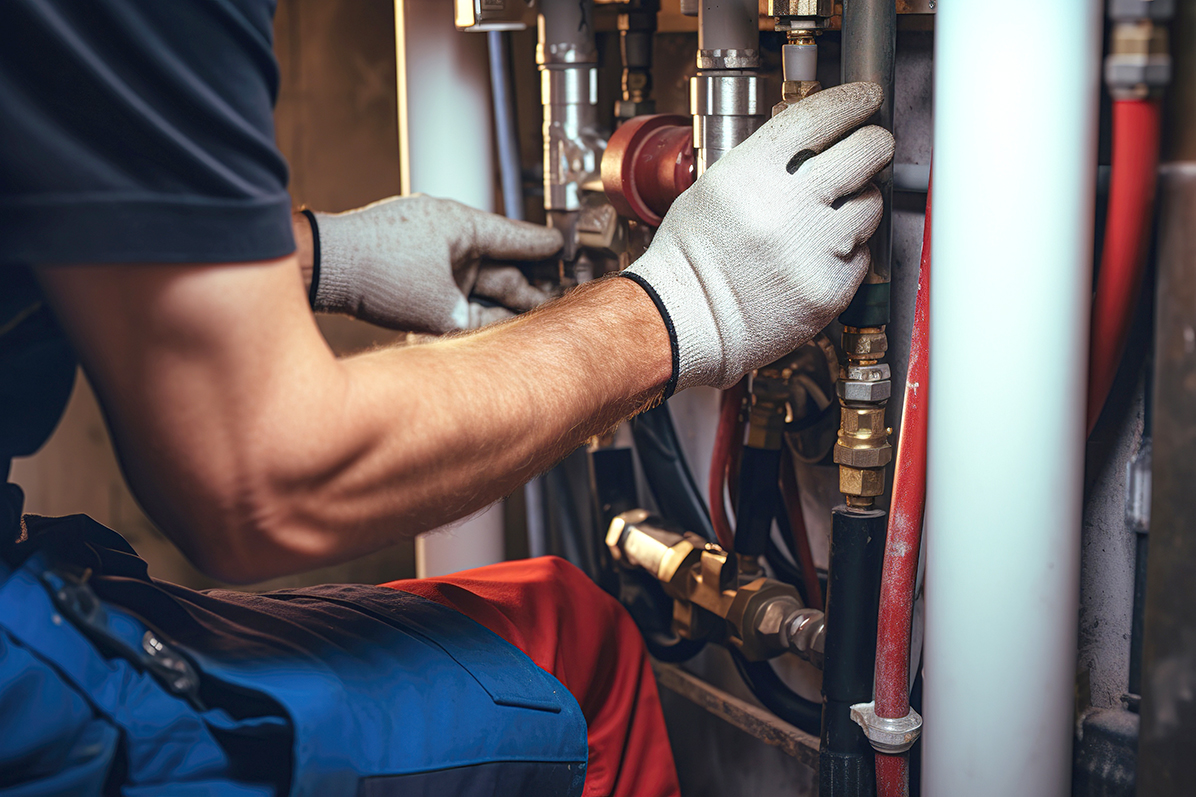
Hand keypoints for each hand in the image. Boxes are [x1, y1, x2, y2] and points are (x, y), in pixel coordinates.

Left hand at [309, 195, 562, 332]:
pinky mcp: (409, 264)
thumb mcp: (441, 309)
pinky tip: (480, 322)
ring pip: (475, 277)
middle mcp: (449, 233)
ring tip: (522, 320)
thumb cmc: (377, 271)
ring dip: (497, 300)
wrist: (323, 269)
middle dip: (526, 287)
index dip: (545, 249)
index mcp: (464, 225)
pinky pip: (451, 282)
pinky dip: (467, 301)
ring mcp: (428, 248)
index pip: (519, 238)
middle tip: (551, 304)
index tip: (564, 248)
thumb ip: (479, 321)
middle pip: (500, 264)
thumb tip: (501, 332)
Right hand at [623, 82, 893, 392]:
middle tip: (871, 146)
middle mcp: (785, 208)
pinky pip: (862, 254)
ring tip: (824, 216)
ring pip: (871, 204)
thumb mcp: (714, 187)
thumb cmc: (692, 256)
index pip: (819, 117)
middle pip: (865, 152)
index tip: (867, 97)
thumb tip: (816, 131)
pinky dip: (848, 250)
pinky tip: (815, 255)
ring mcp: (812, 251)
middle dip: (874, 143)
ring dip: (858, 202)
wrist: (684, 321)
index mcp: (750, 175)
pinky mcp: (829, 289)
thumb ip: (765, 158)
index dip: (853, 100)